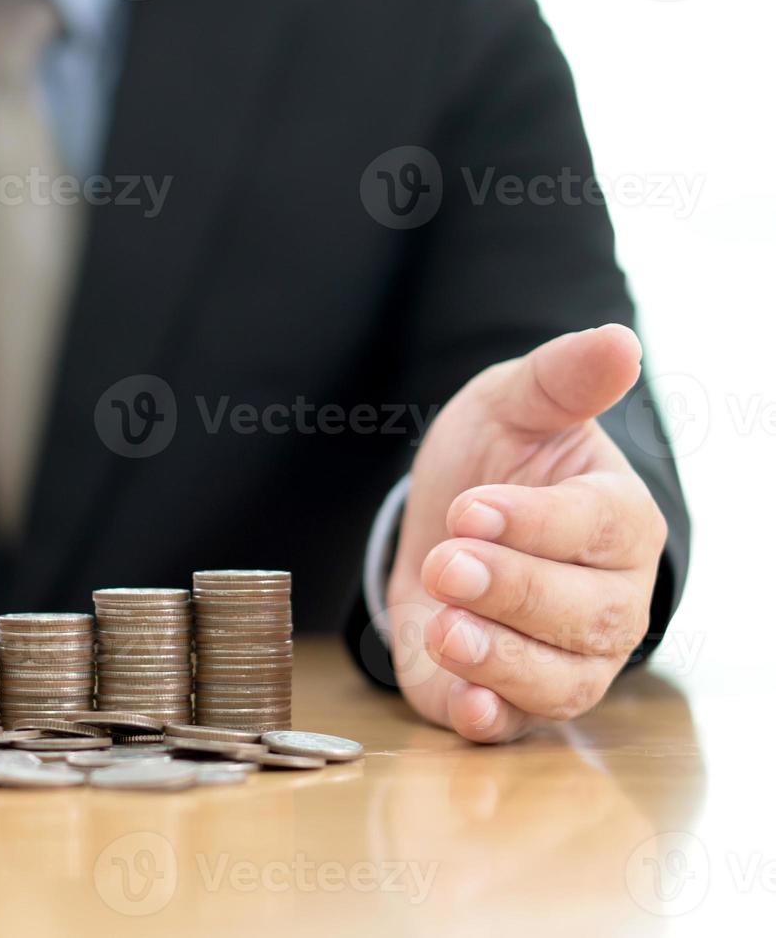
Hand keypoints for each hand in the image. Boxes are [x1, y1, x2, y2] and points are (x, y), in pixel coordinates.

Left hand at [387, 325, 668, 742]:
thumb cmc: (498, 457)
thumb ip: (562, 378)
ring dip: (499, 658)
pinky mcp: (509, 696)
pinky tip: (463, 701)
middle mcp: (608, 600)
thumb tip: (618, 341)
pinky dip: (490, 717)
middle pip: (582, 613)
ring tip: (444, 627)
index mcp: (619, 521)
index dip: (536, 523)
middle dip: (510, 590)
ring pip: (555, 679)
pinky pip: (514, 723)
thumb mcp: (517, 404)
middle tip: (448, 562)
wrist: (445, 518)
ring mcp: (565, 657)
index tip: (470, 507)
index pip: (597, 529)